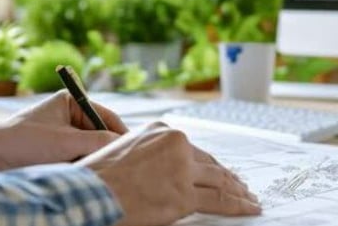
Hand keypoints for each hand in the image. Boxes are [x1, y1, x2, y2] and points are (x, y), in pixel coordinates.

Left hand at [0, 90, 127, 171]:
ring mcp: (61, 133)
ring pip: (88, 147)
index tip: (134, 149)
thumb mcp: (65, 141)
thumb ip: (97, 141)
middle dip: (103, 148)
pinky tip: (80, 173)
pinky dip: (79, 165)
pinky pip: (76, 157)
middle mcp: (68, 115)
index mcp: (71, 101)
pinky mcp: (54, 150)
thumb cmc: (24, 141)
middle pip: (99, 133)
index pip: (106, 116)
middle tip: (115, 163)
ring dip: (89, 158)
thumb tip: (123, 144)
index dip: (120, 133)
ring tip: (91, 168)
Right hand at [79, 122, 260, 225]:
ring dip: (239, 191)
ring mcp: (181, 168)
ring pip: (220, 180)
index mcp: (160, 130)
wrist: (87, 195)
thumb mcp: (123, 153)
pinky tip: (250, 208)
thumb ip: (149, 156)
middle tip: (243, 186)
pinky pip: (220, 200)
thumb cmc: (97, 179)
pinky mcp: (184, 194)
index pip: (193, 149)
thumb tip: (164, 173)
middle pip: (210, 163)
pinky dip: (239, 205)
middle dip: (229, 177)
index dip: (212, 164)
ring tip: (250, 199)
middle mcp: (175, 143)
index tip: (223, 172)